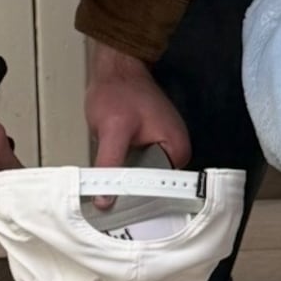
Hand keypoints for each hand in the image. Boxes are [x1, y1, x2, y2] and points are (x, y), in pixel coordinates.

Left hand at [85, 40, 190, 204]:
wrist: (115, 69)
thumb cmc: (119, 90)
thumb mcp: (113, 130)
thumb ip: (110, 164)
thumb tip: (104, 199)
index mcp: (176, 150)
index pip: (161, 190)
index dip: (137, 200)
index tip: (116, 211)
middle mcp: (174, 152)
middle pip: (151, 188)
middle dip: (128, 193)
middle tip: (104, 204)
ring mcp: (162, 149)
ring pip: (141, 180)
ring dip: (123, 182)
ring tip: (104, 192)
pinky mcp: (149, 146)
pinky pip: (136, 170)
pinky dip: (121, 173)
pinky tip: (108, 176)